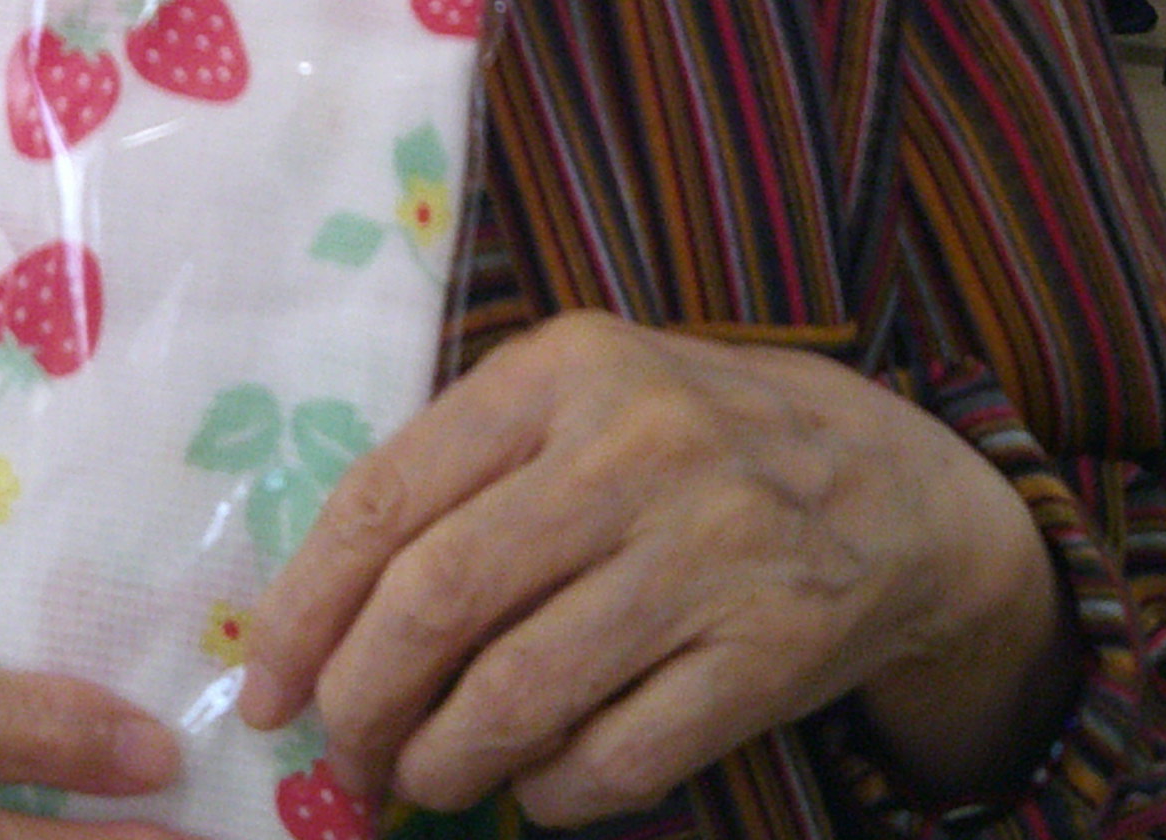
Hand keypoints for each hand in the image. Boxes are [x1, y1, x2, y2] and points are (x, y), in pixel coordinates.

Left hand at [235, 313, 1078, 824]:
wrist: (896, 485)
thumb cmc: (691, 443)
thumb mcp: (580, 400)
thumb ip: (462, 475)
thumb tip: (314, 620)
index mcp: (560, 369)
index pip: (386, 497)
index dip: (305, 609)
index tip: (269, 688)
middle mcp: (631, 445)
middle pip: (437, 601)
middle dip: (363, 703)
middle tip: (346, 758)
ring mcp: (708, 548)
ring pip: (517, 692)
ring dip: (443, 763)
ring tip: (427, 780)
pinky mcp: (770, 649)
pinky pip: (618, 757)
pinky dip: (552, 794)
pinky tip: (539, 786)